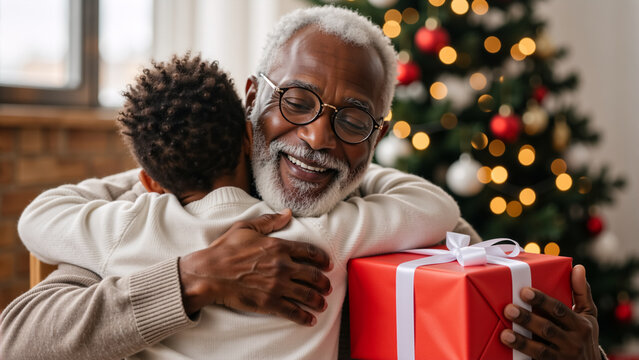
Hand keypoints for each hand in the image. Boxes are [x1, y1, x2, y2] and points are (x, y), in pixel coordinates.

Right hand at [178, 209, 332, 325]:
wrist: (209, 273)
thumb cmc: (225, 249)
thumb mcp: (246, 228)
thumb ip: (269, 221)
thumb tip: (287, 213)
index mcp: (279, 246)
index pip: (309, 252)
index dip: (322, 259)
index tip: (328, 265)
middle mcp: (282, 266)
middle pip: (313, 275)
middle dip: (324, 282)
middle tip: (327, 287)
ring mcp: (277, 285)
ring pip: (307, 294)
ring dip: (318, 300)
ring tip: (322, 304)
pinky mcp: (269, 302)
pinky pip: (293, 311)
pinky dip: (304, 317)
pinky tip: (310, 319)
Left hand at [500, 265, 600, 358]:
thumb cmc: (584, 335)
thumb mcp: (588, 315)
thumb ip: (581, 292)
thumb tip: (578, 267)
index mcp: (581, 325)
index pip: (559, 310)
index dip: (542, 301)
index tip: (524, 291)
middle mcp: (574, 342)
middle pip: (548, 329)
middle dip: (527, 319)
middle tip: (508, 309)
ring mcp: (563, 358)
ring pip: (541, 350)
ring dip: (522, 342)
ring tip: (504, 334)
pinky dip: (524, 356)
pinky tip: (509, 352)